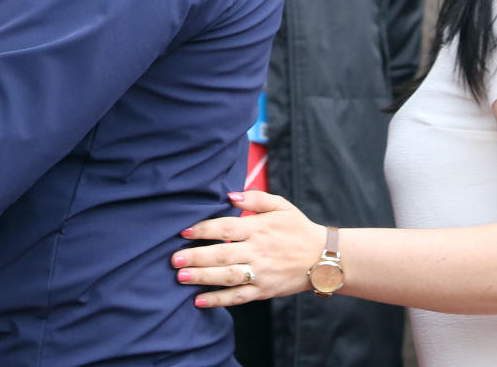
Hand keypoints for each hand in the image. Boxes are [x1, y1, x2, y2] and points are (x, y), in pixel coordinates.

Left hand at [172, 190, 324, 307]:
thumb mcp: (281, 205)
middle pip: (222, 254)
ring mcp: (261, 272)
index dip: (203, 229)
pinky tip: (199, 300)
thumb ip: (255, 198)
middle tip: (173, 259)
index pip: (225, 228)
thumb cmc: (298, 228)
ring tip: (180, 277)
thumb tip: (230, 195)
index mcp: (259, 228)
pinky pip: (238, 297)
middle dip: (195, 256)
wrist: (324, 258)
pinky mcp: (264, 290)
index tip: (184, 232)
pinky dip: (218, 300)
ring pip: (227, 276)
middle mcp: (258, 251)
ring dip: (202, 277)